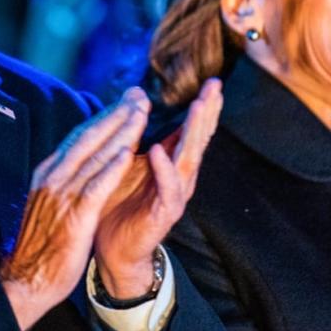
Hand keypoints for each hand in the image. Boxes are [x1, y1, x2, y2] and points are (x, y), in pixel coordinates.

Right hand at [0, 88, 147, 329]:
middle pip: (89, 137)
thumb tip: (79, 159)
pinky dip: (111, 168)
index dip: (104, 116)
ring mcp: (63, 195)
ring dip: (119, 132)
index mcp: (49, 172)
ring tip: (140, 112)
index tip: (125, 100)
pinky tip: (128, 153)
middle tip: (139, 94)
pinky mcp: (74, 216)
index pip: (80, 136)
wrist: (25, 280)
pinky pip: (95, 187)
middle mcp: (55, 177)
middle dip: (116, 114)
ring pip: (95, 155)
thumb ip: (64, 178)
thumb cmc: (41, 243)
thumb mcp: (49, 201)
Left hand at [94, 78, 222, 298]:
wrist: (114, 248)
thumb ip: (141, 136)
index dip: (204, 107)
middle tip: (215, 87)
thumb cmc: (122, 202)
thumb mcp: (131, 163)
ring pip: (189, 159)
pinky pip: (167, 188)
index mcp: (173, 163)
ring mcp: (175, 195)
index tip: (213, 81)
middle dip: (207, 113)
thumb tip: (141, 101)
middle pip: (198, 140)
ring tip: (198, 107)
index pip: (193, 130)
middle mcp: (180, 177)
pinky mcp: (164, 213)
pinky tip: (159, 150)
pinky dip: (164, 169)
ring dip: (193, 133)